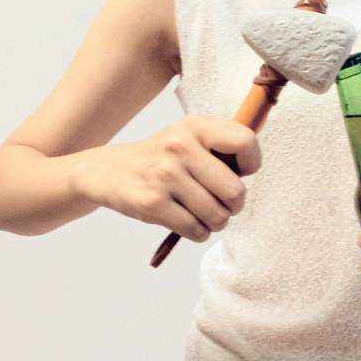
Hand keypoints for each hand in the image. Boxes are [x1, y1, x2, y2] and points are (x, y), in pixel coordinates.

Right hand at [72, 114, 260, 241]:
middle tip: (223, 204)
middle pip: (235, 191)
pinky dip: (199, 233)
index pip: (246, 142)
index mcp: (195, 126)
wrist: (107, 171)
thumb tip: (252, 167)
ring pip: (218, 216)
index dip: (251, 164)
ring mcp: (165, 175)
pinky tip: (189, 223)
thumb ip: (222, 145)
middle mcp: (180, 147)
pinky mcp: (152, 203)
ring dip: (215, 222)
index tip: (240, 173)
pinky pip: (196, 230)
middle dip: (234, 205)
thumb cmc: (161, 157)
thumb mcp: (188, 136)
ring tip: (203, 214)